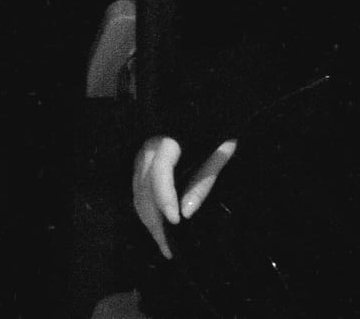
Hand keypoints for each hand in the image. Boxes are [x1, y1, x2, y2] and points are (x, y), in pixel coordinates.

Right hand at [132, 135, 238, 258]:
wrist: (206, 114)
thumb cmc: (217, 130)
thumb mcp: (221, 149)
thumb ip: (205, 178)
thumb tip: (186, 212)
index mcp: (170, 138)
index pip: (160, 170)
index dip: (165, 197)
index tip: (175, 221)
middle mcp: (150, 147)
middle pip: (145, 189)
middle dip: (156, 221)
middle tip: (170, 246)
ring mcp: (142, 157)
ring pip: (139, 195)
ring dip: (150, 223)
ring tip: (166, 245)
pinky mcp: (140, 166)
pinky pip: (138, 194)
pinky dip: (147, 214)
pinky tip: (159, 230)